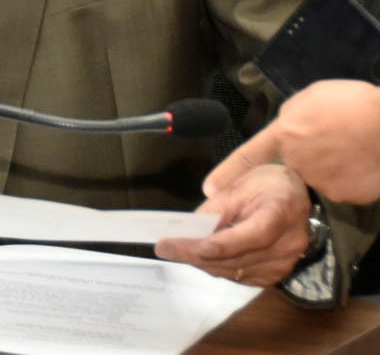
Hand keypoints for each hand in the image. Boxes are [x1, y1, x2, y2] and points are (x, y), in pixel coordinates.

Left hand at [155, 163, 311, 286]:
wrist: (298, 198)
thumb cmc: (267, 185)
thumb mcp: (241, 185)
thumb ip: (217, 207)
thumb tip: (190, 229)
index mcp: (282, 212)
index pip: (254, 235)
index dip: (223, 244)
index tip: (191, 245)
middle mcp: (289, 243)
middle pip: (239, 257)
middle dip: (197, 254)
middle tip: (164, 248)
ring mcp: (286, 262)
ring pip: (236, 270)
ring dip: (203, 263)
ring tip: (176, 251)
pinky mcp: (278, 274)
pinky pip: (242, 277)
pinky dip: (218, 268)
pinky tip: (200, 257)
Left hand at [206, 81, 379, 204]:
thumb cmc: (352, 102)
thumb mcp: (312, 98)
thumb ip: (293, 118)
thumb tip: (289, 131)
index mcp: (284, 133)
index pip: (249, 155)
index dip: (227, 172)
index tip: (208, 189)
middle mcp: (296, 161)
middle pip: (297, 163)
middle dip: (312, 154)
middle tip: (336, 136)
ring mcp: (320, 182)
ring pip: (322, 176)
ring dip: (334, 165)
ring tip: (354, 145)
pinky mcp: (345, 196)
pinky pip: (344, 187)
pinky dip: (353, 177)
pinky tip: (364, 160)